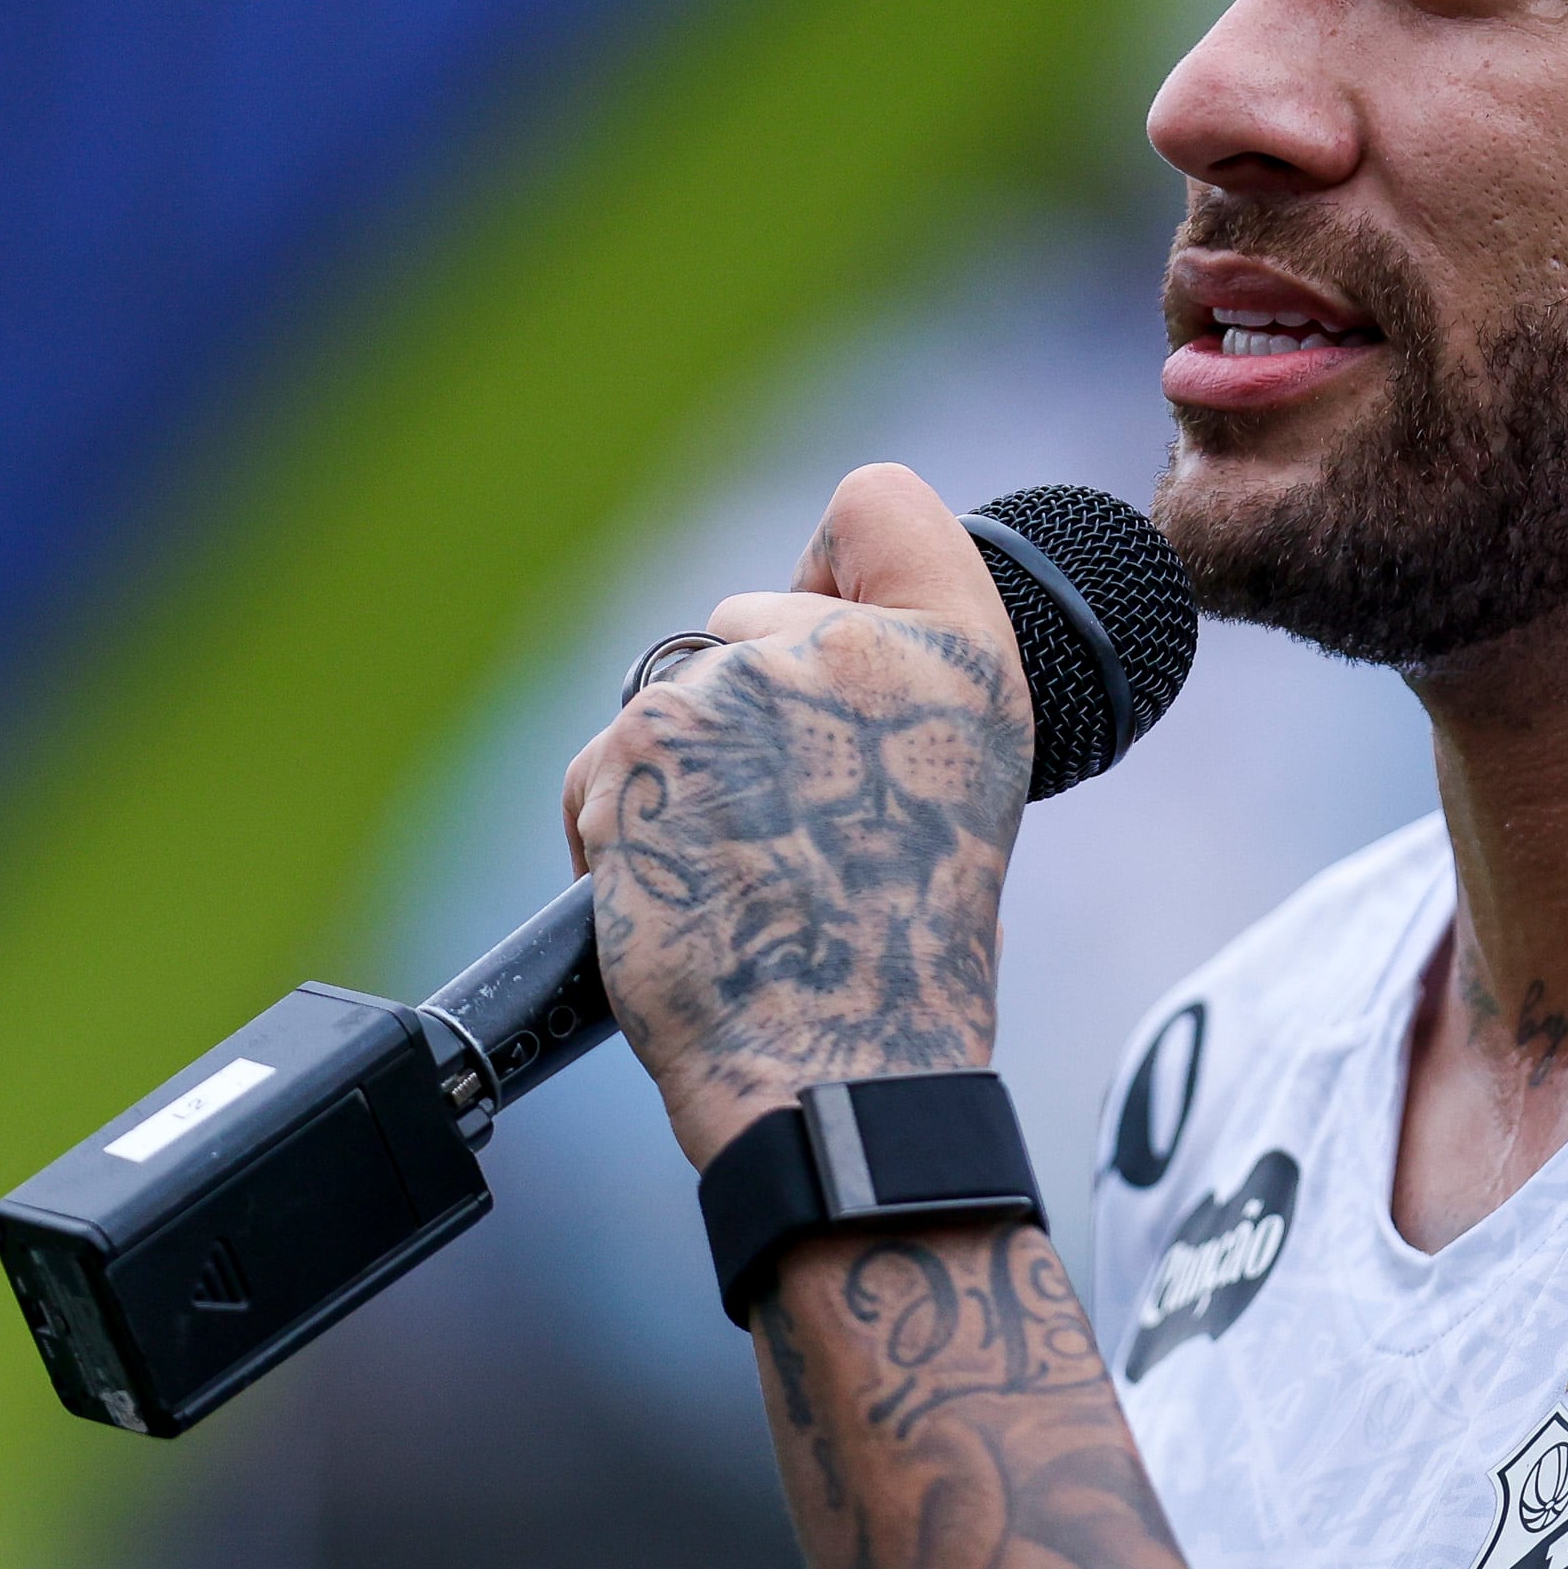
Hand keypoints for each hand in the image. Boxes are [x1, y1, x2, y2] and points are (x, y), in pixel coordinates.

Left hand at [563, 463, 1032, 1164]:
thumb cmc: (897, 957)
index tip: (837, 642)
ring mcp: (747, 682)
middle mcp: (859, 645)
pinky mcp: (649, 737)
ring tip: (736, 879)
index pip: (882, 501)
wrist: (832, 1067)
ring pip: (672, 700)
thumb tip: (800, 651)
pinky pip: (604, 765)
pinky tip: (677, 895)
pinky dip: (617, 831)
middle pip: (750, 613)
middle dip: (746, 708)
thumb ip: (893, 692)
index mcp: (963, 657)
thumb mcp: (953, 791)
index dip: (839, 571)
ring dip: (678, 781)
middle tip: (789, 825)